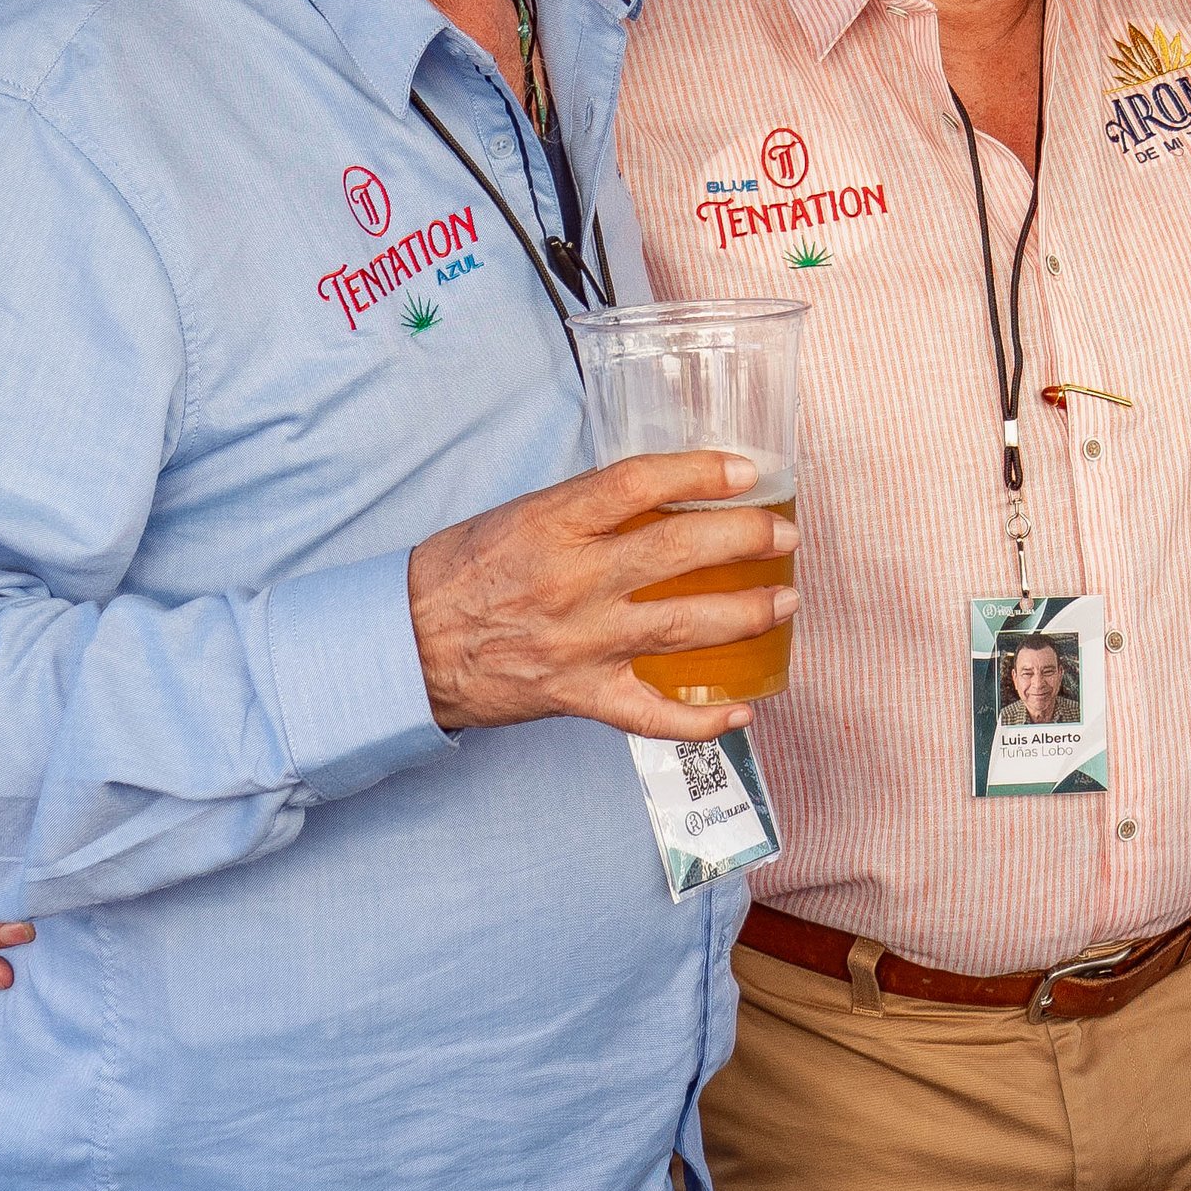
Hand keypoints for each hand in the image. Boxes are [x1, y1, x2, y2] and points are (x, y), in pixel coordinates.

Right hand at [407, 449, 795, 739]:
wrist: (405, 646)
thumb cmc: (461, 573)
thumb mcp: (520, 516)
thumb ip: (588, 508)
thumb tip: (663, 493)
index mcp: (554, 524)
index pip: (640, 482)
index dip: (702, 470)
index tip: (746, 469)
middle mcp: (573, 581)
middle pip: (679, 551)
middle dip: (746, 540)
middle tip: (783, 535)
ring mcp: (581, 643)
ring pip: (684, 626)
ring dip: (747, 614)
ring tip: (785, 601)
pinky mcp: (579, 696)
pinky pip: (653, 716)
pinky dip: (701, 720)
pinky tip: (742, 711)